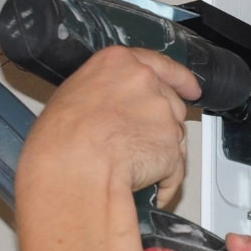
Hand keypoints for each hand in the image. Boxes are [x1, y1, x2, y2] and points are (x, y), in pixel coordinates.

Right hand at [16, 46, 200, 203]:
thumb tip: (106, 109)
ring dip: (160, 151)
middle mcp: (145, 83)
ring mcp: (162, 115)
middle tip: (136, 142)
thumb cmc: (60, 138)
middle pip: (169, 102)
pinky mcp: (172, 147)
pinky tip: (148, 187)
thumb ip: (104, 92)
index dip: (179, 79)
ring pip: (174, 135)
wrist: (74, 167)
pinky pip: (174, 168)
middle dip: (159, 123)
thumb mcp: (72, 95)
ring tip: (131, 168)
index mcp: (119, 63)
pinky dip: (164, 180)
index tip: (190, 87)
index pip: (159, 64)